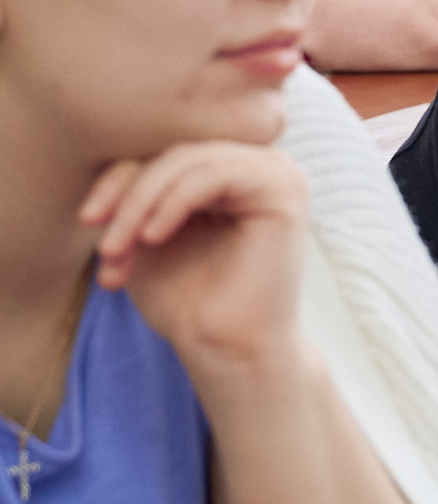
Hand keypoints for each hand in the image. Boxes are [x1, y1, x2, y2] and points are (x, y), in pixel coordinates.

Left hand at [80, 142, 309, 372]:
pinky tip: (154, 237)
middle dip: (127, 197)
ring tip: (119, 249)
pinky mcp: (285, 191)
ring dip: (141, 204)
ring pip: (189, 160)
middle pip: (174, 153)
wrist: (227, 351)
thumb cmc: (190, 301)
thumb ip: (136, 195)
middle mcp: (259, 165)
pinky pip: (215, 174)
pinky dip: (174, 202)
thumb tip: (108, 160)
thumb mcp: (145, 236)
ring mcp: (277, 174)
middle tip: (105, 247)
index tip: (86, 223)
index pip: (166, 153)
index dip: (118, 181)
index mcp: (232, 172)